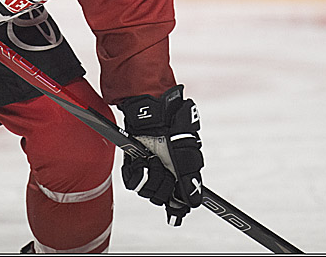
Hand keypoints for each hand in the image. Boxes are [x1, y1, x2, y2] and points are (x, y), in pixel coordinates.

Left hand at [118, 84, 202, 225]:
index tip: (175, 212)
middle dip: (162, 185)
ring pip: (146, 192)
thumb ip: (189, 178)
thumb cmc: (175, 127)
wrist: (155, 112)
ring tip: (153, 158)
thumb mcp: (186, 151)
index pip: (178, 202)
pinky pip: (132, 181)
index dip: (176, 208)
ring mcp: (149, 170)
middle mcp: (165, 175)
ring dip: (150, 175)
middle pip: (161, 199)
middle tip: (163, 167)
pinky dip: (137, 171)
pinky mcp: (134, 165)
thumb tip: (194, 204)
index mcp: (180, 174)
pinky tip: (142, 159)